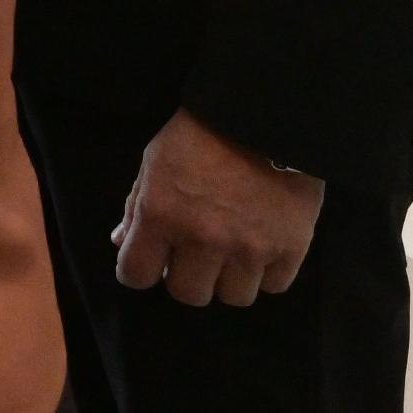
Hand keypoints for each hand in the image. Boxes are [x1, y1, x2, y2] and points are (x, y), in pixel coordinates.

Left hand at [114, 109, 323, 306]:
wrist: (265, 115)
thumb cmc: (200, 135)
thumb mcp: (154, 162)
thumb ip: (136, 207)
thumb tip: (122, 242)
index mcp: (161, 216)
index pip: (136, 276)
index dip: (139, 271)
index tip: (151, 261)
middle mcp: (203, 239)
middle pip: (188, 295)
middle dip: (187, 277)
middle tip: (196, 255)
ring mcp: (249, 247)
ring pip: (234, 297)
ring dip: (230, 278)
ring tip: (234, 252)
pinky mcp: (290, 248)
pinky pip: (274, 286)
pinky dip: (267, 272)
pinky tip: (263, 248)